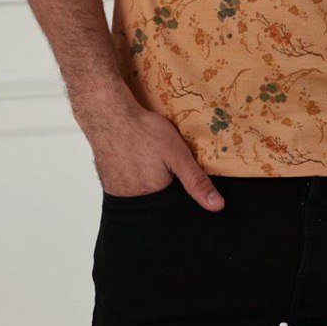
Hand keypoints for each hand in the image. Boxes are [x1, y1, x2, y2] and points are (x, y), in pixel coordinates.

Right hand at [86, 102, 225, 211]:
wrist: (109, 115)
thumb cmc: (144, 132)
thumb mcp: (178, 154)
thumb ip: (196, 181)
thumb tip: (217, 206)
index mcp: (153, 199)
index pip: (174, 209)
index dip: (181, 195)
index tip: (180, 178)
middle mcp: (133, 202)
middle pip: (158, 203)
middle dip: (166, 188)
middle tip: (161, 164)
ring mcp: (118, 193)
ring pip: (143, 196)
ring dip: (149, 183)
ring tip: (150, 162)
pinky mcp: (109, 183)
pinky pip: (128, 187)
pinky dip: (136, 178)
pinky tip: (138, 161)